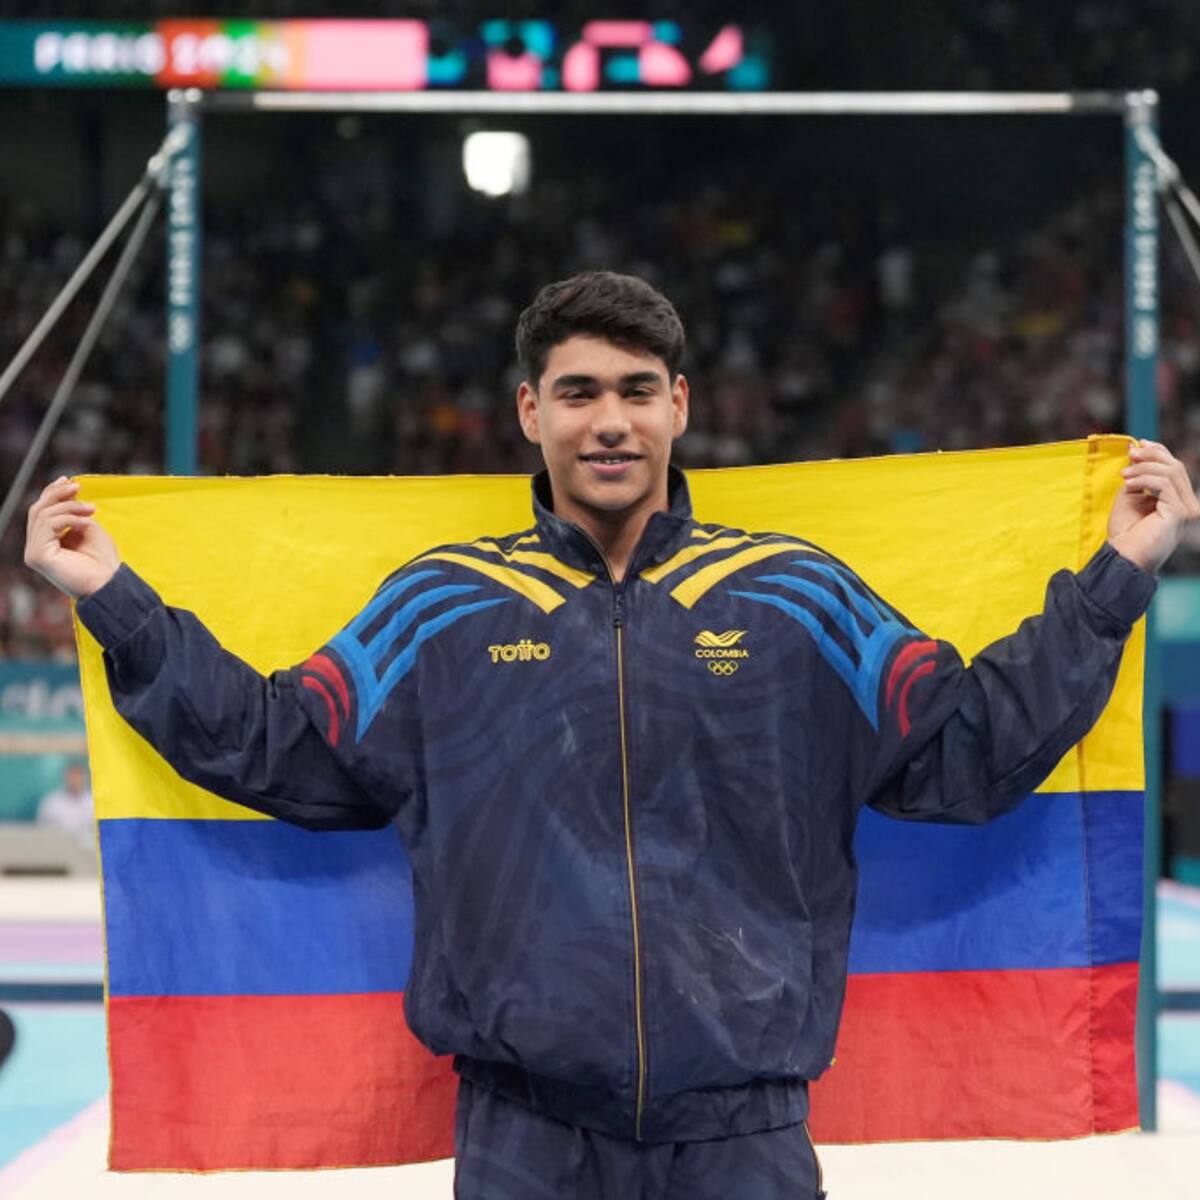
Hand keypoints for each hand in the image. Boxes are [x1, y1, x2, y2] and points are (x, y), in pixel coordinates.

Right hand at [24, 477, 120, 599]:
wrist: (109, 584)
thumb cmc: (103, 561)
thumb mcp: (88, 528)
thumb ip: (73, 511)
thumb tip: (65, 488)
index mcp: (46, 543)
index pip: (41, 512)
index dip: (52, 493)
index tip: (69, 480)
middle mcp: (35, 548)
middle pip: (37, 510)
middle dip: (57, 494)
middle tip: (78, 487)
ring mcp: (34, 553)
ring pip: (42, 515)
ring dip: (69, 507)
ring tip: (92, 509)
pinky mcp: (38, 556)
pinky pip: (48, 525)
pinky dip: (69, 518)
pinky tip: (86, 522)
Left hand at [1107, 440, 1199, 573]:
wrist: (1122, 558)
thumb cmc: (1125, 533)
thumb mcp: (1130, 496)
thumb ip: (1138, 476)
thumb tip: (1137, 448)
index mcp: (1179, 502)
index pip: (1175, 469)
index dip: (1159, 452)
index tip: (1137, 444)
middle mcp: (1189, 505)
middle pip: (1176, 467)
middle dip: (1152, 455)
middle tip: (1130, 455)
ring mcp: (1187, 510)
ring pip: (1171, 472)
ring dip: (1144, 467)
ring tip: (1124, 474)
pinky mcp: (1179, 513)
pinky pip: (1164, 483)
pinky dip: (1144, 478)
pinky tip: (1129, 482)